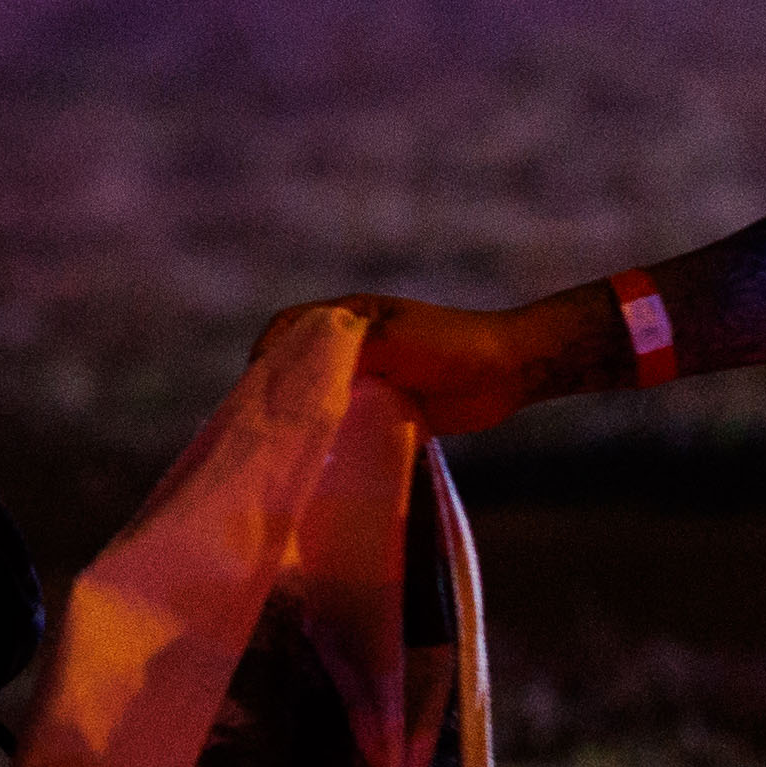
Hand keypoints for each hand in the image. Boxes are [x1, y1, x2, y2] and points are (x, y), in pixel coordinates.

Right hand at [274, 291, 552, 435]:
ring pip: (326, 394)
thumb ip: (344, 351)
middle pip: (303, 362)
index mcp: (351, 315)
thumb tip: (300, 373)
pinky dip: (337, 433)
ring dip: (310, 413)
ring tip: (289, 438)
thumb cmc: (450, 344)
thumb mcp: (392, 339)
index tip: (257, 379)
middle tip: (266, 416)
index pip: (291, 325)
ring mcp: (372, 377)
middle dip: (282, 386)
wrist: (508, 371)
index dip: (269, 348)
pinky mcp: (389, 408)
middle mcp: (355, 345)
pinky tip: (325, 451)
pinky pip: (353, 420)